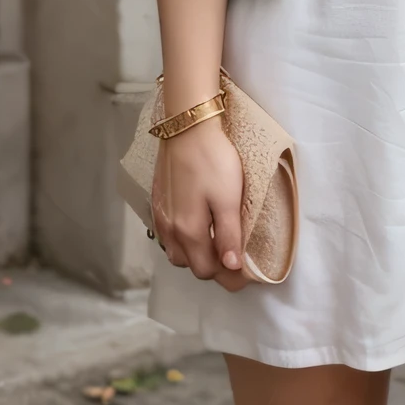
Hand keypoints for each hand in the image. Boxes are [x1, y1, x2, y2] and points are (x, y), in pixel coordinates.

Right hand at [152, 118, 249, 291]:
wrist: (187, 126)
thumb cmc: (213, 161)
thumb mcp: (229, 199)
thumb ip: (229, 236)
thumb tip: (231, 268)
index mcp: (189, 232)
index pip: (208, 271)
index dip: (230, 277)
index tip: (247, 274)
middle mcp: (170, 229)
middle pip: (191, 265)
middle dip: (213, 268)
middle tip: (235, 258)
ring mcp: (161, 216)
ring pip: (177, 252)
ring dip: (196, 255)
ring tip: (216, 244)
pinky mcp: (157, 201)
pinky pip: (167, 235)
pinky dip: (182, 241)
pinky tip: (195, 228)